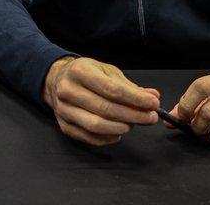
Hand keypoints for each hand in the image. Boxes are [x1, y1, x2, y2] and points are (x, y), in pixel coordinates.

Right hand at [42, 56, 159, 145]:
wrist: (57, 80)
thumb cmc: (85, 74)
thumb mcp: (106, 71)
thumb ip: (129, 85)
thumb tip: (152, 96)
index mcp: (80, 72)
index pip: (112, 89)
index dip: (136, 99)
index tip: (153, 104)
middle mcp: (68, 90)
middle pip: (106, 109)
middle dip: (134, 115)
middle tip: (151, 117)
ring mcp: (64, 110)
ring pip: (97, 125)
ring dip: (122, 127)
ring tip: (134, 124)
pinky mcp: (64, 126)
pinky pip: (90, 137)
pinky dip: (108, 138)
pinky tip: (118, 132)